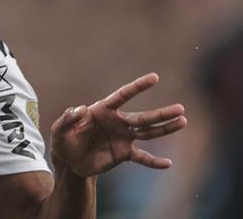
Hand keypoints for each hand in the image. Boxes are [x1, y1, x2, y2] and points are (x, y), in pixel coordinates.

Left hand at [50, 73, 185, 178]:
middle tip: (181, 109)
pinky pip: (142, 157)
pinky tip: (168, 164)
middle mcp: (118, 122)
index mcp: (103, 110)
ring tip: (183, 122)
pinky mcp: (124, 154)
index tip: (155, 77)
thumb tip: (81, 109)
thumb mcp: (60, 129)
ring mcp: (123, 138)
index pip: (123, 95)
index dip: (138, 87)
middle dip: (162, 114)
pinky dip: (154, 162)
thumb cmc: (64, 140)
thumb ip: (69, 118)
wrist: (69, 162)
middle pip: (143, 117)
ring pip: (148, 132)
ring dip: (165, 129)